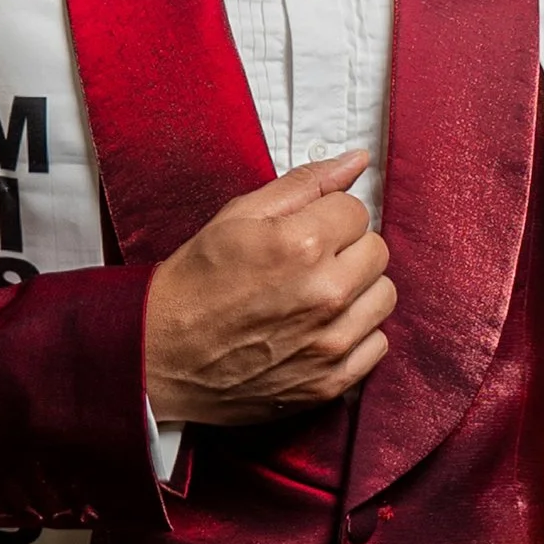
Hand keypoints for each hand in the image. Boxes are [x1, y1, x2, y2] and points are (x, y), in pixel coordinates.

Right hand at [144, 151, 395, 428]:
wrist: (160, 355)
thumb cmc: (194, 284)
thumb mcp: (238, 217)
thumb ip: (304, 185)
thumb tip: (356, 161)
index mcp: (302, 244)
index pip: (357, 211)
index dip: (329, 217)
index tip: (305, 231)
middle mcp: (325, 293)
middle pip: (376, 252)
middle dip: (347, 250)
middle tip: (308, 262)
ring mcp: (330, 343)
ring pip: (383, 296)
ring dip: (358, 291)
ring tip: (316, 295)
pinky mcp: (330, 382)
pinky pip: (378, 345)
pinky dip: (356, 335)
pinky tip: (320, 329)